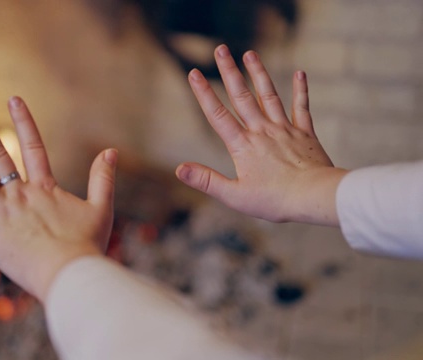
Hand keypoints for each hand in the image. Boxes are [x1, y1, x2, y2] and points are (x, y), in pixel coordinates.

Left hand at [0, 97, 116, 302]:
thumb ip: (103, 178)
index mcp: (44, 187)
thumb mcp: (101, 208)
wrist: (70, 275)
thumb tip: (111, 150)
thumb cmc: (87, 246)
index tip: (13, 99)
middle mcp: (19, 194)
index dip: (24, 121)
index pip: (32, 146)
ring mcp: (2, 214)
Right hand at [176, 45, 347, 225]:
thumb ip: (206, 180)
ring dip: (258, 73)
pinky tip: (300, 73)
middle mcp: (262, 131)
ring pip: (268, 95)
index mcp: (242, 146)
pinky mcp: (305, 133)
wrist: (314, 196)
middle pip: (241, 96)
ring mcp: (284, 129)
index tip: (194, 73)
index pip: (217, 114)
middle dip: (229, 71)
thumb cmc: (275, 200)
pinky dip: (300, 90)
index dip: (203, 93)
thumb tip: (180, 169)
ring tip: (250, 54)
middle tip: (220, 49)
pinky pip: (301, 107)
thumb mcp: (234, 196)